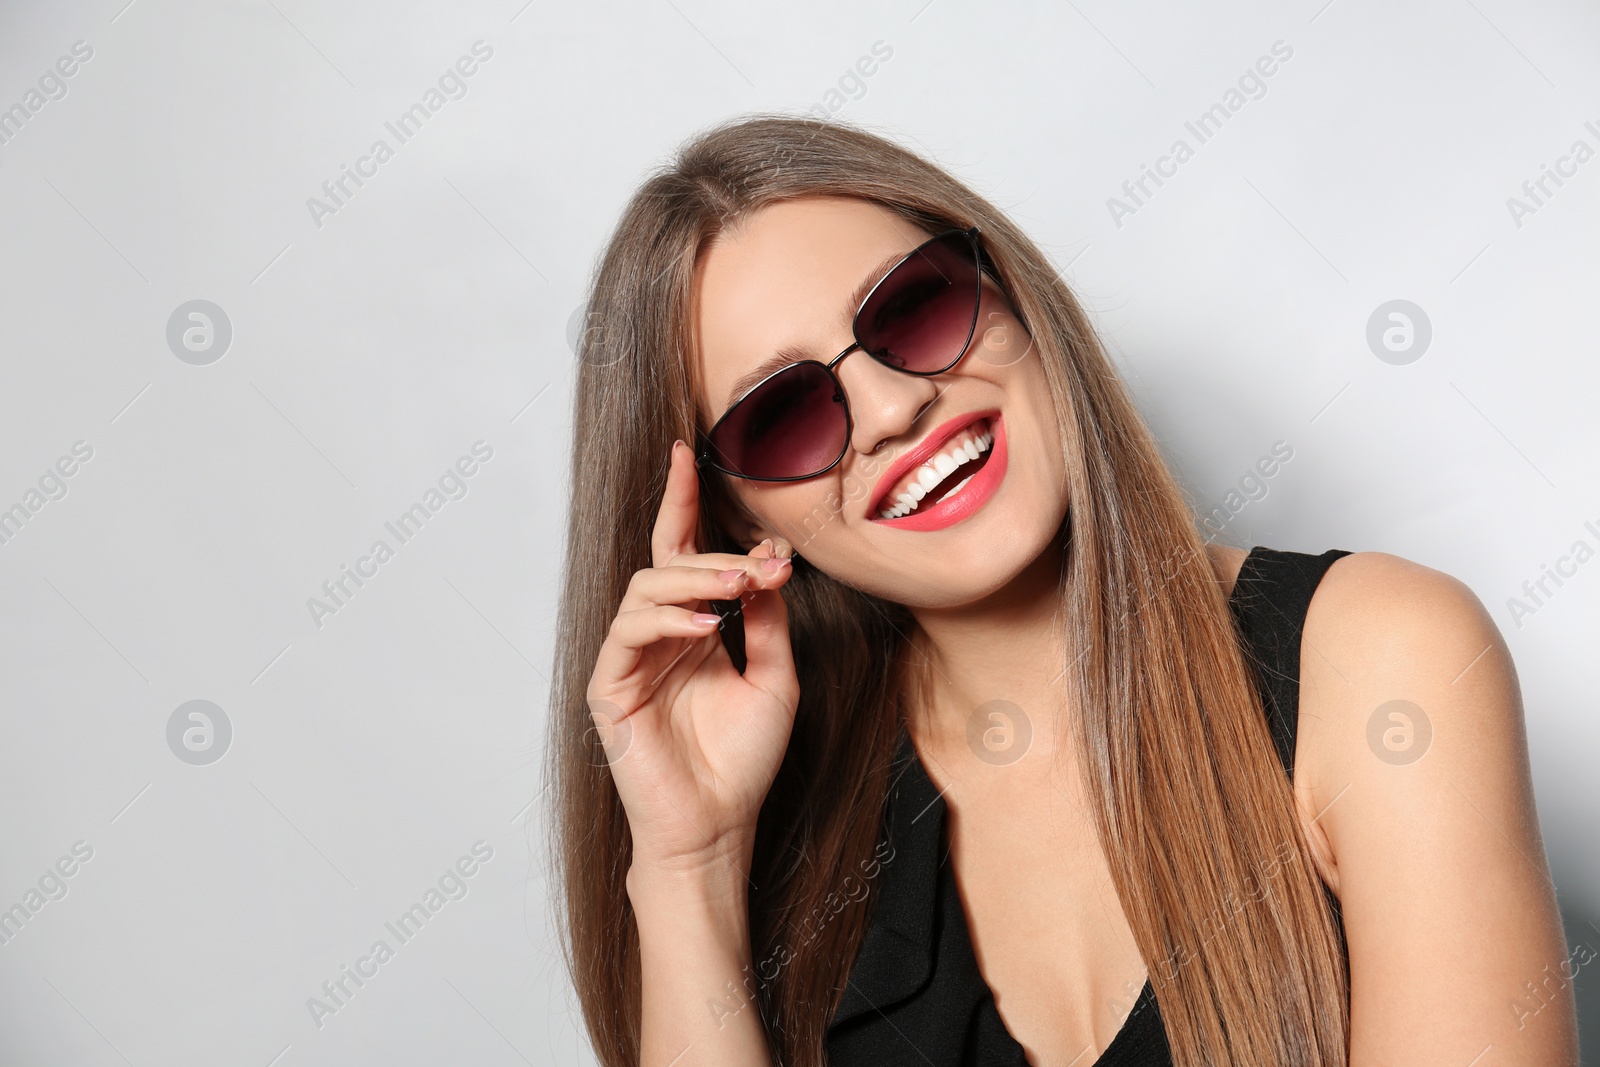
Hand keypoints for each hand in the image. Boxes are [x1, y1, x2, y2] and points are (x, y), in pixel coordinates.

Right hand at [586, 439, 799, 880]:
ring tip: (738, 589)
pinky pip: (627, 634)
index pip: (680, 553)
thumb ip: (768, 620)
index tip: (689, 454)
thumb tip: (768, 560)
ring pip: (645, 590)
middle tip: (763, 563)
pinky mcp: (610, 689)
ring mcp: (630, 661)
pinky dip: (666, 620)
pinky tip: (705, 626)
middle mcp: (658, 637)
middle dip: (712, 550)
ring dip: (694, 579)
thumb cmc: (742, 760)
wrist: (718, 825)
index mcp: (692, 630)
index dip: (680, 502)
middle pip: (665, 563)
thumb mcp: (774, 676)